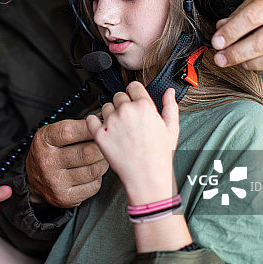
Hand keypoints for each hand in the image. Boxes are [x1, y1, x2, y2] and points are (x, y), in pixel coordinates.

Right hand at [26, 119, 108, 207]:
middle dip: (102, 147)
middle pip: (87, 153)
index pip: (70, 131)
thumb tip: (103, 120)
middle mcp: (47, 162)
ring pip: (93, 170)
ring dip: (103, 163)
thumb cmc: (50, 151)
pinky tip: (93, 173)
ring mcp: (55, 182)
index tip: (100, 126)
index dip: (90, 128)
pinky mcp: (65, 198)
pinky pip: (93, 186)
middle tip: (107, 144)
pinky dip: (98, 178)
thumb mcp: (53, 133)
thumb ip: (75, 126)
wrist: (33, 179)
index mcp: (44, 141)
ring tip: (101, 157)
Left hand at [85, 83, 178, 205]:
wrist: (147, 177)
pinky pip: (90, 119)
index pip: (133, 86)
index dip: (134, 94)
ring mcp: (112, 122)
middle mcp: (126, 111)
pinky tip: (103, 130)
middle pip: (118, 96)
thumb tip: (168, 91)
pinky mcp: (100, 135)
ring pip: (105, 107)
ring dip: (109, 114)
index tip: (133, 102)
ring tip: (119, 129)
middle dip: (122, 105)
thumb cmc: (160, 155)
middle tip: (128, 121)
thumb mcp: (172, 128)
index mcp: (144, 106)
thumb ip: (170, 106)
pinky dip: (94, 123)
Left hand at [211, 0, 262, 76]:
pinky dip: (261, 71)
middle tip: (220, 58)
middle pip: (262, 43)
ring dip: (247, 64)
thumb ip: (241, 12)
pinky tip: (252, 64)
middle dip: (236, 54)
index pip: (252, 17)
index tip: (217, 42)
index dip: (231, 32)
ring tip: (234, 61)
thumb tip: (220, 29)